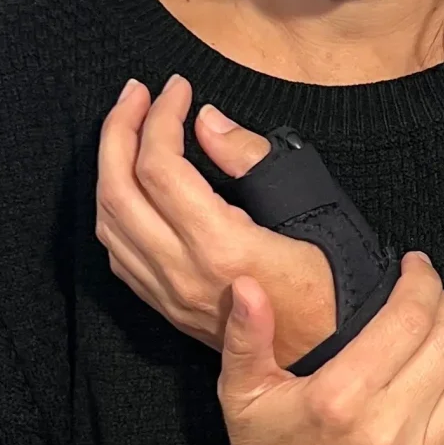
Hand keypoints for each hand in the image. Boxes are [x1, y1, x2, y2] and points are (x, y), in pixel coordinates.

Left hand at [96, 74, 336, 367]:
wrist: (334, 357)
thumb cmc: (335, 286)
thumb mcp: (311, 212)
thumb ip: (254, 162)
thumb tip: (207, 122)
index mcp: (219, 246)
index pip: (160, 167)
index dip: (161, 116)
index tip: (178, 87)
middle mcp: (182, 273)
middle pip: (117, 190)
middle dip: (119, 130)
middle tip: (136, 93)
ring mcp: (170, 296)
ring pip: (108, 222)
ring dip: (109, 166)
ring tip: (128, 126)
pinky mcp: (169, 308)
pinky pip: (118, 253)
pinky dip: (115, 207)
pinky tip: (131, 183)